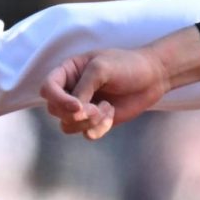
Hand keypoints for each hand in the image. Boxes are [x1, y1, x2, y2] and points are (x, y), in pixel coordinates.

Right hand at [40, 47, 169, 140]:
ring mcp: (83, 107)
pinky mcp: (95, 121)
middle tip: (96, 109)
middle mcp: (71, 90)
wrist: (153, 77)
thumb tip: (72, 112)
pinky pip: (86, 133)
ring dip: (87, 122)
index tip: (77, 106)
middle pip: (54, 110)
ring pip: (67, 126)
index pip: (47, 88)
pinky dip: (99, 128)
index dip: (58, 100)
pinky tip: (111, 114)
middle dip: (75, 114)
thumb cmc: (127, 65)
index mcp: (68, 72)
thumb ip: (83, 87)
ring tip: (106, 109)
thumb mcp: (102, 68)